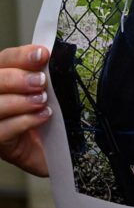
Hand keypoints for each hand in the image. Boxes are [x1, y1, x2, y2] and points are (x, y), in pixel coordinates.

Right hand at [0, 45, 51, 176]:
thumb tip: (49, 55)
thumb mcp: (48, 94)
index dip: (22, 56)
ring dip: (21, 101)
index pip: (4, 60)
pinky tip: (42, 117)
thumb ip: (44, 75)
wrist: (53, 152)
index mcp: (4, 80)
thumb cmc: (49, 120)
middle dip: (18, 79)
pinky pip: (2, 129)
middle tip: (41, 82)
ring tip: (42, 101)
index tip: (43, 54)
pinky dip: (24, 121)